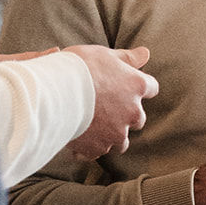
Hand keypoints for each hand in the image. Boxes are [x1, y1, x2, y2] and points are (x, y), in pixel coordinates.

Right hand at [62, 44, 157, 158]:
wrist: (54, 93)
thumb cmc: (79, 68)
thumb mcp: (104, 54)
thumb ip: (127, 58)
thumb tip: (146, 53)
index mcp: (136, 86)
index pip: (151, 88)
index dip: (138, 88)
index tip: (125, 86)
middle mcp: (132, 112)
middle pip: (138, 119)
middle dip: (125, 115)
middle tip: (104, 106)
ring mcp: (116, 133)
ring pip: (120, 141)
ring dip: (110, 135)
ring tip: (91, 126)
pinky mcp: (98, 148)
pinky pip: (96, 151)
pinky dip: (89, 146)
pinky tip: (76, 136)